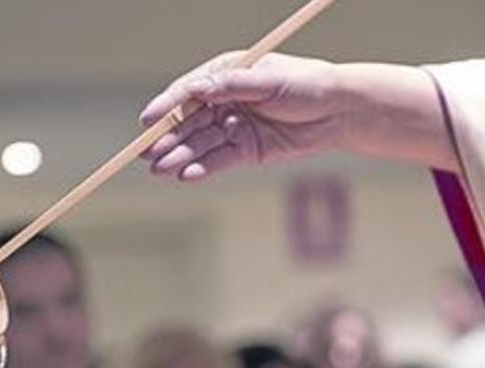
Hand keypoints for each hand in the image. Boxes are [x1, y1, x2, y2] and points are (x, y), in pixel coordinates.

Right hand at [140, 52, 348, 180]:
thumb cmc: (306, 85)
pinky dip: (203, 169)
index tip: (147, 120)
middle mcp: (224, 102)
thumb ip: (233, 86)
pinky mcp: (246, 151)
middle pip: (189, 122)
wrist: (338, 112)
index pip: (188, 92)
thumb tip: (198, 89)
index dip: (166, 106)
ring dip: (179, 157)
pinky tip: (185, 176)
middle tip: (146, 155)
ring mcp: (234, 128)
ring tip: (159, 170)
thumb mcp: (269, 80)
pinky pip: (219, 161)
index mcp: (225, 75)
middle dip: (167, 139)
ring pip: (201, 144)